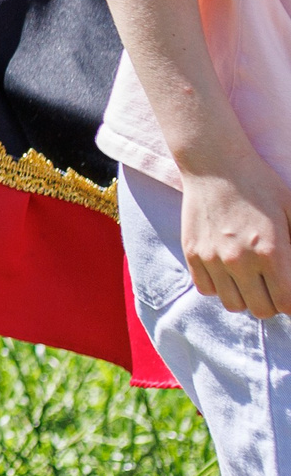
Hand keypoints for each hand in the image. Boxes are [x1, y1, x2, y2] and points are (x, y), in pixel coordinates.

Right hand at [180, 161, 290, 318]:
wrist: (216, 166)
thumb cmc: (262, 185)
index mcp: (271, 251)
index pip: (286, 302)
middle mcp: (240, 260)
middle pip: (261, 309)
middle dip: (273, 303)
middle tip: (275, 287)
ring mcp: (213, 258)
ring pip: (233, 304)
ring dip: (246, 298)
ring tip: (251, 281)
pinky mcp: (193, 253)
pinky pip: (207, 289)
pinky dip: (220, 288)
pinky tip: (229, 272)